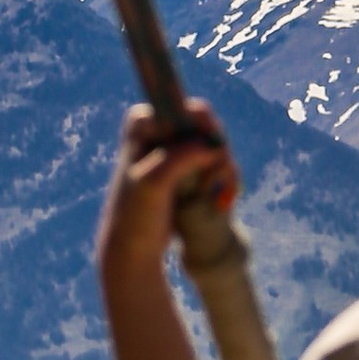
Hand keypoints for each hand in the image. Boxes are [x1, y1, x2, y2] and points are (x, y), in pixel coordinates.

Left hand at [96, 102, 238, 287]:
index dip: (204, 128)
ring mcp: (174, 151)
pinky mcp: (186, 171)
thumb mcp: (154, 182)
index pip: (186, 108)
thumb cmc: (136, 215)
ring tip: (219, 199)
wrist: (134, 251)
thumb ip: (180, 156)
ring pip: (215, 147)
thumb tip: (211, 144)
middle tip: (214, 183)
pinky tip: (222, 202)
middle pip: (206, 127)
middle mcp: (159, 130)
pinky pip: (216, 164)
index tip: (211, 154)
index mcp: (143, 122)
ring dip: (224, 171)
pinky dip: (224, 181)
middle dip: (218, 154)